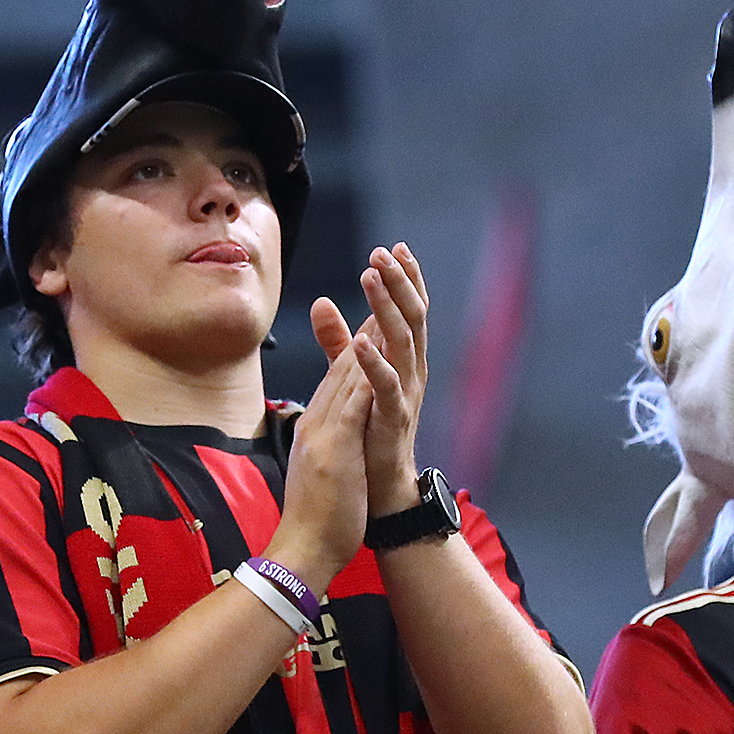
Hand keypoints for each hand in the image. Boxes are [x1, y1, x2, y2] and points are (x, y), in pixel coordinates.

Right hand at [264, 298, 371, 593]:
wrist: (301, 552)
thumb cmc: (313, 520)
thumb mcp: (322, 473)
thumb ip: (328, 447)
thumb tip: (331, 436)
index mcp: (316, 429)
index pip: (338, 380)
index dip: (357, 346)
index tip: (375, 319)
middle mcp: (316, 423)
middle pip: (342, 368)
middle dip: (364, 329)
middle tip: (383, 294)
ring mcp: (323, 434)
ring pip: (347, 377)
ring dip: (366, 339)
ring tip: (384, 306)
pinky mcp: (334, 449)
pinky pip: (353, 404)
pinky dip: (365, 375)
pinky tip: (379, 352)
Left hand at [355, 245, 429, 515]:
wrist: (378, 486)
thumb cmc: (368, 430)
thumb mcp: (352, 377)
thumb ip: (337, 341)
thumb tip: (320, 303)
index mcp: (404, 360)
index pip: (409, 311)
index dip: (405, 279)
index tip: (394, 247)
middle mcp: (412, 371)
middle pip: (411, 317)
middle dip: (398, 282)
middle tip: (383, 252)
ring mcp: (405, 395)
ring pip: (402, 342)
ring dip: (387, 307)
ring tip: (371, 278)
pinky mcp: (393, 419)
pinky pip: (388, 386)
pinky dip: (375, 362)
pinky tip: (361, 341)